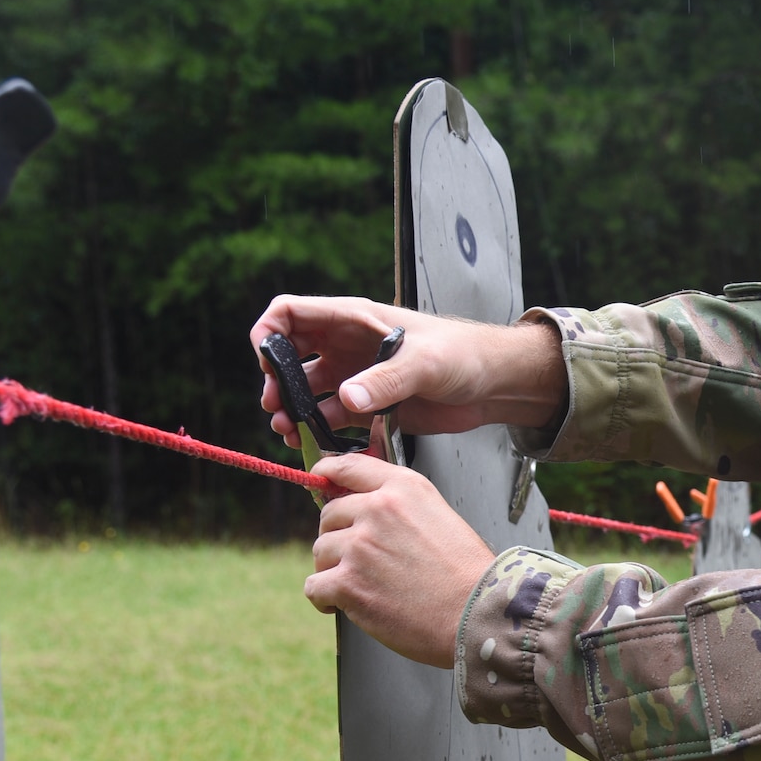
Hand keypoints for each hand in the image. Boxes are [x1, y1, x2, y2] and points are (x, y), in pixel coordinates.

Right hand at [249, 295, 568, 447]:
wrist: (495, 383)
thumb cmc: (464, 355)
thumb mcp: (425, 362)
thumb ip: (386, 380)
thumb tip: (346, 398)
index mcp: (353, 319)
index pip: (291, 314)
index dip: (269, 333)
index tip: (266, 362)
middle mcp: (346, 347)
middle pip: (290, 358)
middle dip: (276, 382)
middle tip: (276, 408)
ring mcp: (356, 377)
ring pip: (308, 393)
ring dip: (294, 412)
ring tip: (290, 433)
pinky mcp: (370, 406)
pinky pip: (333, 419)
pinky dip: (319, 433)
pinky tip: (318, 447)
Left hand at [304, 453, 498, 666]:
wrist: (476, 613)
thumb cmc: (466, 575)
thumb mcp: (440, 516)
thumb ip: (401, 505)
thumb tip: (365, 511)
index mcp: (404, 489)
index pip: (349, 467)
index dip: (327, 474)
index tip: (318, 479)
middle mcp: (378, 510)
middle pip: (330, 515)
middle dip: (338, 537)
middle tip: (360, 561)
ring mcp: (359, 545)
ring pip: (320, 551)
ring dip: (333, 570)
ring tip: (362, 586)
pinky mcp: (347, 582)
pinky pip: (314, 586)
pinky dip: (325, 599)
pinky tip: (343, 604)